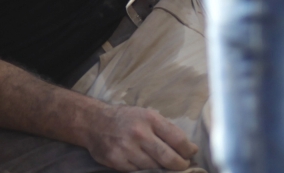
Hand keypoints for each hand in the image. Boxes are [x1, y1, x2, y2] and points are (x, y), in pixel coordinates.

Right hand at [83, 105, 198, 171]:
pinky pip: (139, 172)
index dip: (188, 151)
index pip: (178, 140)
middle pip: (169, 158)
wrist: (93, 122)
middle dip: (180, 165)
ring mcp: (126, 149)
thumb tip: (189, 149)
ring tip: (161, 163)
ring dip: (161, 168)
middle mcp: (138, 133)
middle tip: (181, 165)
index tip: (190, 153)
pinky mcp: (117, 161)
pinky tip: (143, 163)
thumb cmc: (125, 119)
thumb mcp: (146, 115)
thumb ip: (166, 130)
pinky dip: (144, 169)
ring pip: (155, 168)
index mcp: (149, 119)